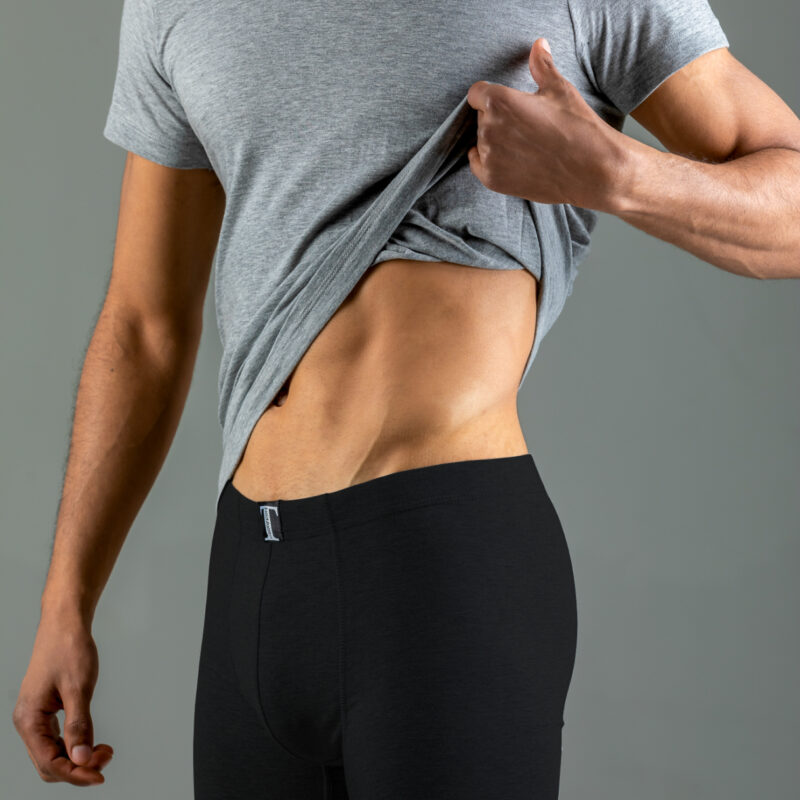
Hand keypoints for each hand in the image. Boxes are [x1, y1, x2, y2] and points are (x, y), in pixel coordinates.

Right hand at [12, 611, 113, 785]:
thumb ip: (80, 725)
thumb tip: (81, 759)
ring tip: (104, 750)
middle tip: (107, 757)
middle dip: (77, 767)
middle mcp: (27, 722)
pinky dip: (73, 745)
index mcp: (29, 719)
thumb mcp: (78, 688)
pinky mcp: (45, 710)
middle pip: (48, 764)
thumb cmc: (69, 649)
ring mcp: (34, 716)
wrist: (64, 623)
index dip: (75, 773)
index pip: (49, 763)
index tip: (101, 773)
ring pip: (52, 754)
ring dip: (76, 758)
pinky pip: (55, 739)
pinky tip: (92, 741)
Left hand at [466, 37, 629, 211]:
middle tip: (526, 127)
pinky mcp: (491, 178)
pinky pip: (477, 162)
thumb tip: (539, 44)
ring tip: (526, 145)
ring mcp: (489, 155)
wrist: (591, 170)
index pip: (477, 93)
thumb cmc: (577, 127)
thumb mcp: (559, 89)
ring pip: (481, 140)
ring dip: (496, 140)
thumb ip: (541, 66)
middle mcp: (489, 128)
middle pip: (481, 117)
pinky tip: (514, 160)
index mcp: (500, 101)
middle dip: (498, 119)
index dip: (492, 96)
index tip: (509, 104)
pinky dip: (490, 161)